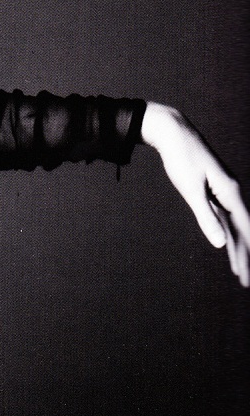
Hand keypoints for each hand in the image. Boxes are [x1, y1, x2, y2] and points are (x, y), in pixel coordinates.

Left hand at [141, 103, 248, 286]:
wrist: (174, 133)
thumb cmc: (181, 159)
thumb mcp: (191, 190)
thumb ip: (207, 218)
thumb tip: (222, 244)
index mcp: (231, 194)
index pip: (245, 231)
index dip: (247, 255)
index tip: (246, 276)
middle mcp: (233, 193)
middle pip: (243, 232)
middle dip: (244, 257)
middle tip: (244, 281)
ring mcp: (225, 192)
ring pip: (235, 225)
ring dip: (237, 248)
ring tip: (237, 270)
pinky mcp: (215, 191)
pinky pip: (225, 217)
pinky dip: (228, 233)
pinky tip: (228, 243)